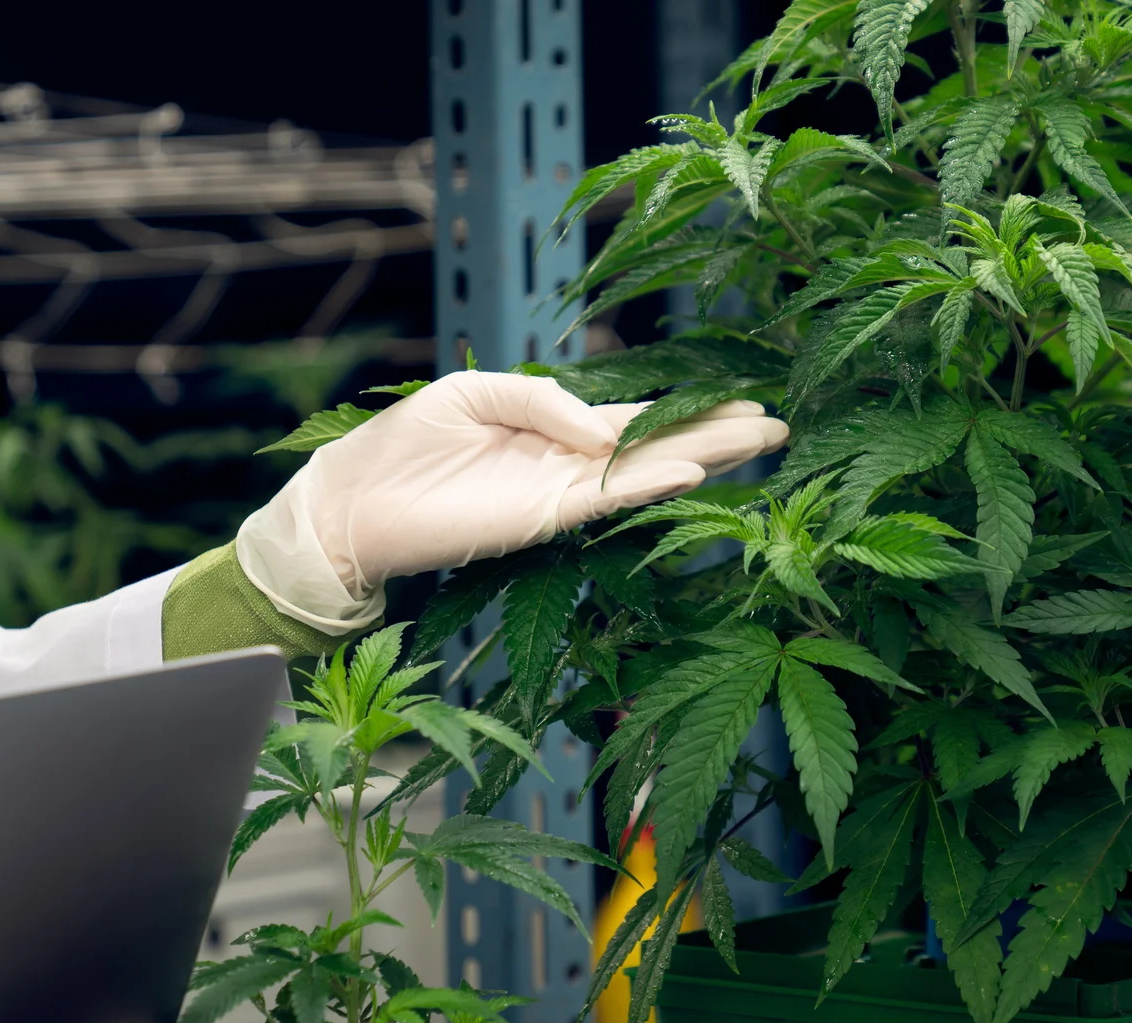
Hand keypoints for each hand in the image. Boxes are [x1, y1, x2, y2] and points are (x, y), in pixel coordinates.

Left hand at [237, 371, 787, 627]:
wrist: (352, 501)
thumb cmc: (404, 445)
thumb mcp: (476, 393)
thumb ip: (543, 399)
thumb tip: (604, 427)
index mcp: (556, 429)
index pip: (638, 421)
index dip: (690, 412)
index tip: (745, 401)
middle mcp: (569, 466)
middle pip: (659, 449)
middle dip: (718, 436)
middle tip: (780, 426)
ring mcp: (559, 495)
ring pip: (646, 475)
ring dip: (702, 458)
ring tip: (758, 441)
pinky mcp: (539, 520)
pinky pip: (605, 501)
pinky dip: (648, 486)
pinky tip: (690, 471)